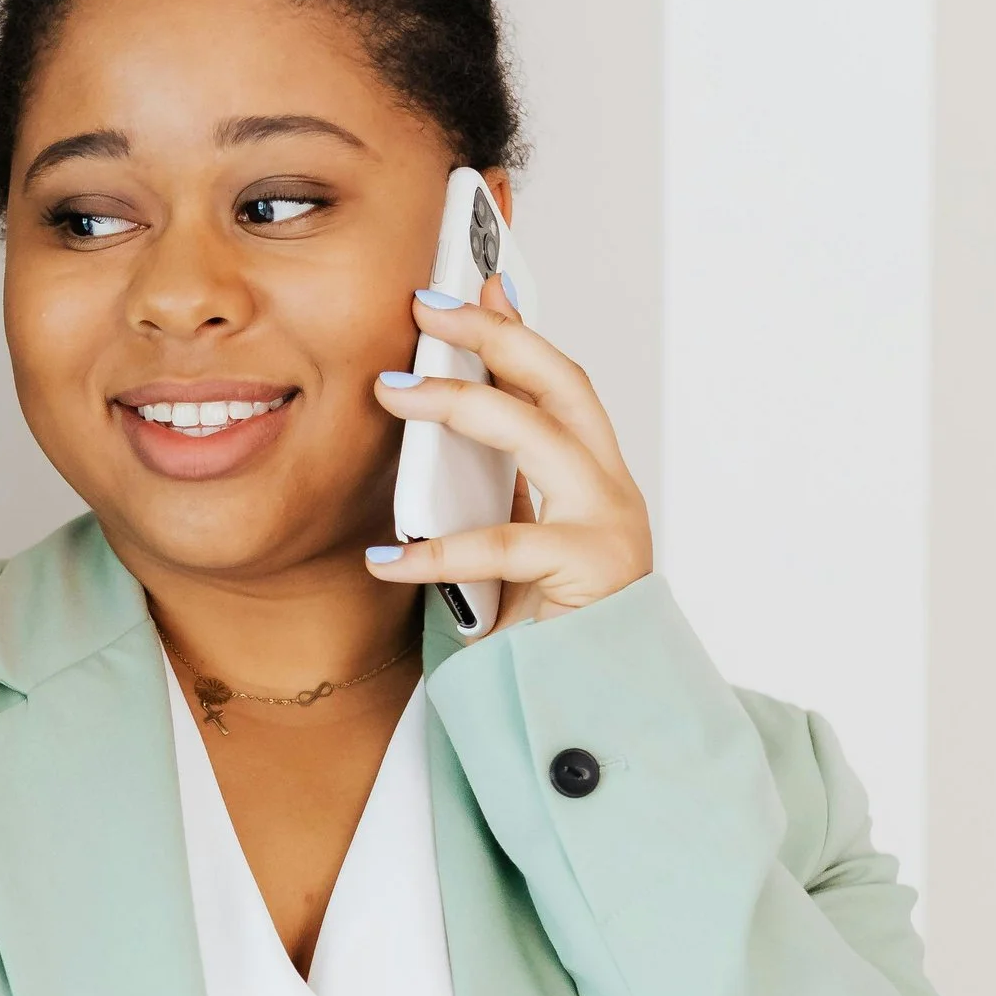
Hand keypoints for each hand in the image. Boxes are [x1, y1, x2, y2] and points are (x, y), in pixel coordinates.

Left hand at [366, 281, 651, 626]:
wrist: (591, 715)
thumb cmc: (543, 635)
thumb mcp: (508, 548)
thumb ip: (489, 494)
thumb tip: (433, 433)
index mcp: (591, 476)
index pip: (556, 381)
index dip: (516, 327)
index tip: (474, 280)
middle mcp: (609, 490)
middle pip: (560, 382)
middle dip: (495, 335)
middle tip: (426, 307)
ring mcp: (609, 526)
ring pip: (538, 436)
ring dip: (463, 404)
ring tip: (395, 393)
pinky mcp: (591, 573)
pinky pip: (503, 546)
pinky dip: (438, 549)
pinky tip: (386, 558)